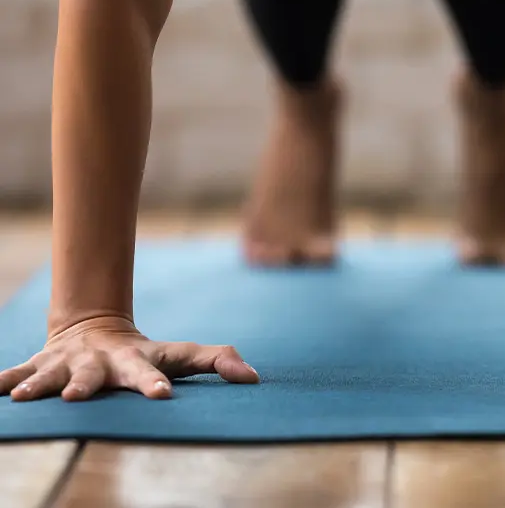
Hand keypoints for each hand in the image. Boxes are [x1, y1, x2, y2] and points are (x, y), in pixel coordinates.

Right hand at [0, 317, 259, 401]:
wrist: (95, 329)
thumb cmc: (147, 353)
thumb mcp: (181, 355)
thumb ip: (218, 361)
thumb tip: (255, 377)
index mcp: (138, 361)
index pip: (152, 372)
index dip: (156, 383)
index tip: (162, 396)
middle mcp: (101, 363)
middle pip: (95, 374)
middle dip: (84, 383)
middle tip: (75, 395)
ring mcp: (68, 363)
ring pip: (50, 374)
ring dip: (38, 384)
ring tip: (22, 398)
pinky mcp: (41, 365)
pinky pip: (18, 372)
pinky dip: (4, 380)